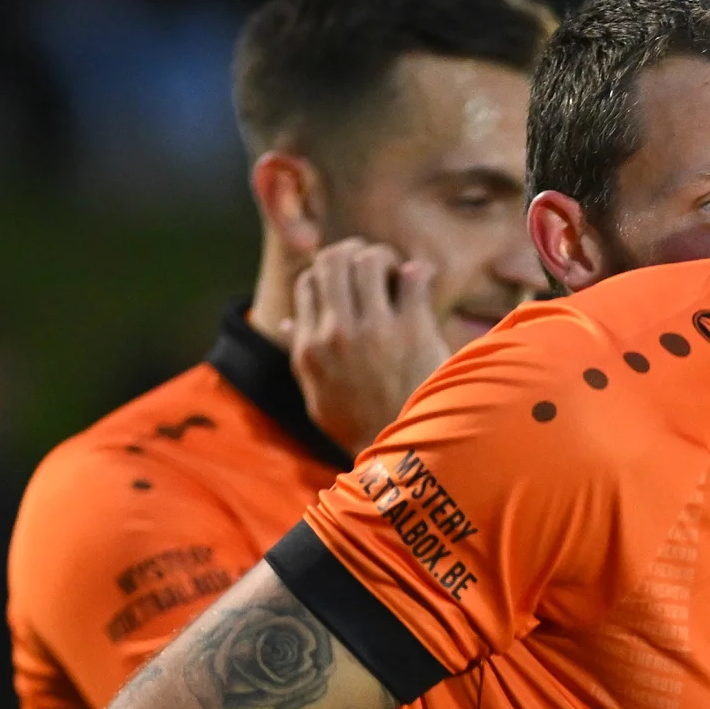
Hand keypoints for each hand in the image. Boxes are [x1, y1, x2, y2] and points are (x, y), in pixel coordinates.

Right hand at [290, 239, 447, 450]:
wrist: (404, 456)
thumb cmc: (361, 426)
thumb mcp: (318, 396)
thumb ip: (302, 356)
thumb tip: (286, 324)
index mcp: (310, 346)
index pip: (308, 280)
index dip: (329, 270)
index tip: (349, 280)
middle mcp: (336, 333)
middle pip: (333, 259)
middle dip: (355, 252)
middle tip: (377, 266)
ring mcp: (374, 330)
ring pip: (368, 259)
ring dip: (386, 258)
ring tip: (399, 275)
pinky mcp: (412, 331)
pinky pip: (412, 277)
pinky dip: (418, 272)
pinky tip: (422, 283)